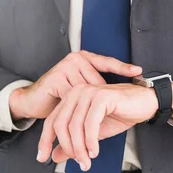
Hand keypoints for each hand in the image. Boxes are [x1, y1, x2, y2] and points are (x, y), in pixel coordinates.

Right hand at [10, 51, 141, 120]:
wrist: (33, 101)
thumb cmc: (60, 96)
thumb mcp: (83, 91)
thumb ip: (98, 89)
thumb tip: (123, 91)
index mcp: (86, 59)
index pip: (108, 63)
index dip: (123, 68)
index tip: (138, 71)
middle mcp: (76, 59)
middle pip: (98, 84)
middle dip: (98, 101)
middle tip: (97, 110)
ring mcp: (65, 66)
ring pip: (86, 92)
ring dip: (84, 107)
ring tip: (78, 113)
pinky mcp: (56, 78)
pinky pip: (72, 98)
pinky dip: (73, 108)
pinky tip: (69, 111)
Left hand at [36, 83, 159, 169]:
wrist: (146, 103)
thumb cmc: (122, 113)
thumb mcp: (94, 132)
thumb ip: (75, 142)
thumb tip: (55, 156)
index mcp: (73, 97)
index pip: (52, 120)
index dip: (45, 141)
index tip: (43, 157)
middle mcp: (78, 92)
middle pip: (61, 124)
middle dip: (68, 148)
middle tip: (78, 163)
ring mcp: (90, 93)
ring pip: (75, 126)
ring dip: (80, 148)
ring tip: (87, 160)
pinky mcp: (103, 97)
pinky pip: (90, 124)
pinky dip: (91, 141)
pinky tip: (95, 150)